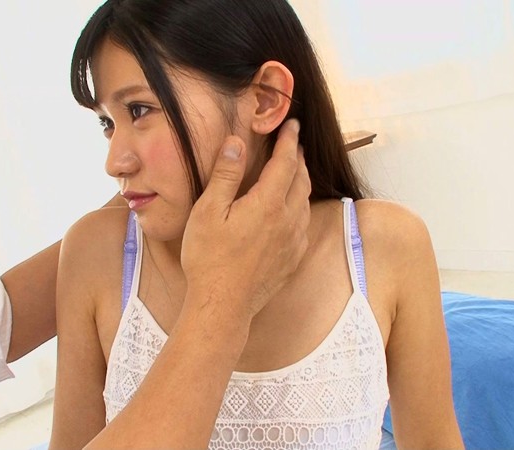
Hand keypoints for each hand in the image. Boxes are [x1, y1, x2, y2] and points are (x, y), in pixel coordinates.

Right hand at [181, 119, 310, 319]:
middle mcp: (287, 219)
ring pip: (305, 202)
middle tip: (293, 145)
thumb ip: (225, 175)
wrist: (223, 305)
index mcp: (267, 204)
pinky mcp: (292, 259)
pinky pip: (303, 225)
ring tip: (294, 173)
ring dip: (302, 182)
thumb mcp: (208, 211)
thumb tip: (236, 143)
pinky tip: (292, 211)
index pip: (285, 162)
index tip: (292, 126)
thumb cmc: (209, 259)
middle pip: (301, 180)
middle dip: (298, 159)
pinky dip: (300, 208)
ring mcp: (293, 241)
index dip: (289, 141)